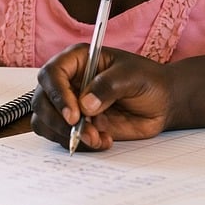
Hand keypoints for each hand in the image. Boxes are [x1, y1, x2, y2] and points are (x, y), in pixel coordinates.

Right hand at [32, 45, 170, 150]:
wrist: (162, 104)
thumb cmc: (148, 81)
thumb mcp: (133, 76)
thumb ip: (109, 86)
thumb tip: (85, 105)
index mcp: (77, 60)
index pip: (52, 73)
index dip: (57, 94)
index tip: (73, 114)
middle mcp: (67, 81)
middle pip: (42, 100)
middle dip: (59, 121)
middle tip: (84, 132)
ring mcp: (69, 105)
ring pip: (45, 121)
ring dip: (66, 135)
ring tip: (98, 138)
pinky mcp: (76, 125)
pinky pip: (61, 137)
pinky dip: (78, 144)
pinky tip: (103, 141)